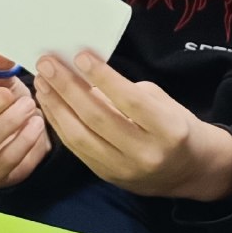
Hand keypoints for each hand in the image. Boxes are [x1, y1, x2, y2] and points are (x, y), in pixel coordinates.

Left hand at [36, 51, 231, 200]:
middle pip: (98, 119)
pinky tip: (50, 104)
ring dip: (56, 107)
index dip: (103, 78)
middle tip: (47, 64)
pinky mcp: (108, 177)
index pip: (130, 101)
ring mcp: (124, 170)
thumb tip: (85, 75)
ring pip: (80, 137)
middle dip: (67, 88)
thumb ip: (126, 93)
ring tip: (42, 82)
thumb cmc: (176, 126)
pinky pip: (77, 149)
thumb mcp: (163, 103)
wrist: (189, 170)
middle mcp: (146, 154)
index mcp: (169, 130)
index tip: (80, 56)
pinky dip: (60, 124)